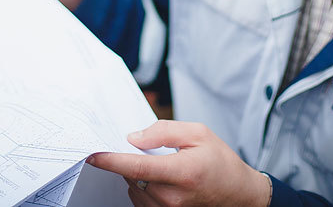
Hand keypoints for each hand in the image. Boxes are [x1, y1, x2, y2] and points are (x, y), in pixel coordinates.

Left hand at [87, 120, 271, 206]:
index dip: (111, 160)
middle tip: (146, 149)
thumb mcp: (198, 134)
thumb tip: (134, 138)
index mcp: (183, 172)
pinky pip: (141, 201)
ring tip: (161, 166)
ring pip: (134, 189)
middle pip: (133, 177)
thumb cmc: (221, 162)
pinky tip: (159, 179)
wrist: (239, 195)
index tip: (93, 154)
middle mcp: (173, 197)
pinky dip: (142, 188)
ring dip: (136, 175)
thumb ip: (164, 132)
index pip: (137, 167)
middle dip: (130, 160)